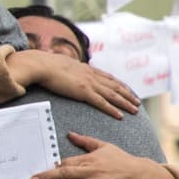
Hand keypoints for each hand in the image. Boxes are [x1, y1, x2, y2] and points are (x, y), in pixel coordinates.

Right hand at [7, 50, 138, 118]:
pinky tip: (120, 115)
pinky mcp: (84, 92)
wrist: (42, 65)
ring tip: (134, 109)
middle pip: (114, 86)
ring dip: (125, 102)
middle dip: (127, 94)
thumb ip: (64, 65)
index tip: (126, 89)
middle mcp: (91, 75)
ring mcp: (89, 83)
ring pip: (113, 94)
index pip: (107, 77)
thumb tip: (60, 64)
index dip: (118, 84)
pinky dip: (112, 109)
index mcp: (86, 68)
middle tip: (137, 102)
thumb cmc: (45, 64)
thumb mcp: (59, 62)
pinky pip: (102, 103)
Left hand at [28, 132, 150, 178]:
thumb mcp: (104, 146)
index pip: (67, 162)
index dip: (54, 167)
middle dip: (48, 178)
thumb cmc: (122, 159)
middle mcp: (92, 172)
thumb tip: (69, 134)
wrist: (142, 174)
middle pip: (66, 174)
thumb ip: (85, 141)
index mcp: (89, 160)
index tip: (40, 172)